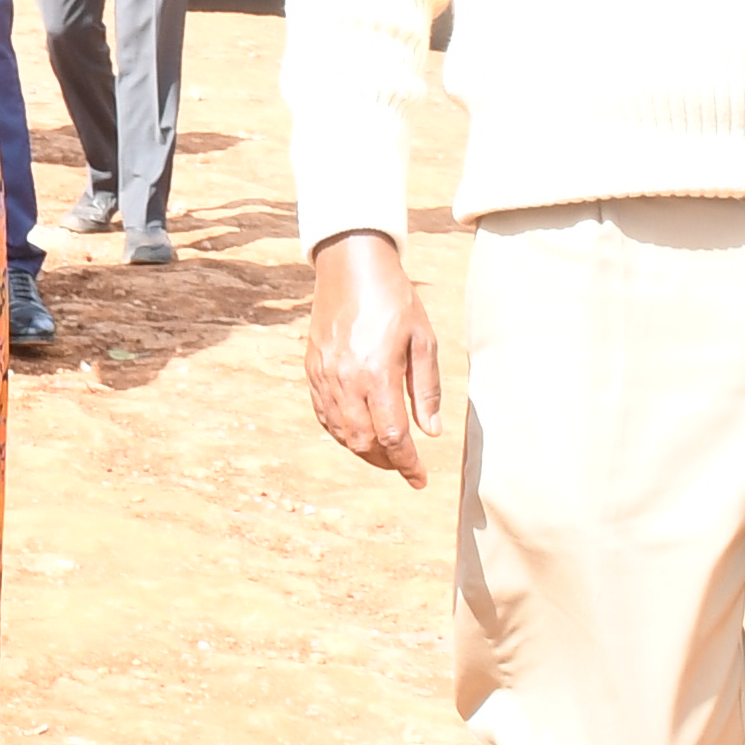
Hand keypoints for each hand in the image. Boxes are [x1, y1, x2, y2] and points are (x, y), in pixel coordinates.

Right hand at [301, 233, 441, 487]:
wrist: (351, 266)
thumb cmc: (395, 299)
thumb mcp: (422, 339)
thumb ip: (426, 389)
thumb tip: (431, 432)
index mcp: (377, 373)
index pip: (392, 436)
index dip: (407, 463)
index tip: (420, 479)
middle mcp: (346, 379)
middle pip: (364, 442)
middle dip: (386, 462)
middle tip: (405, 466)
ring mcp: (325, 375)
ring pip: (341, 433)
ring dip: (364, 451)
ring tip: (385, 455)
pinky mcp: (313, 368)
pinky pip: (324, 414)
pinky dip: (341, 432)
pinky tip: (357, 433)